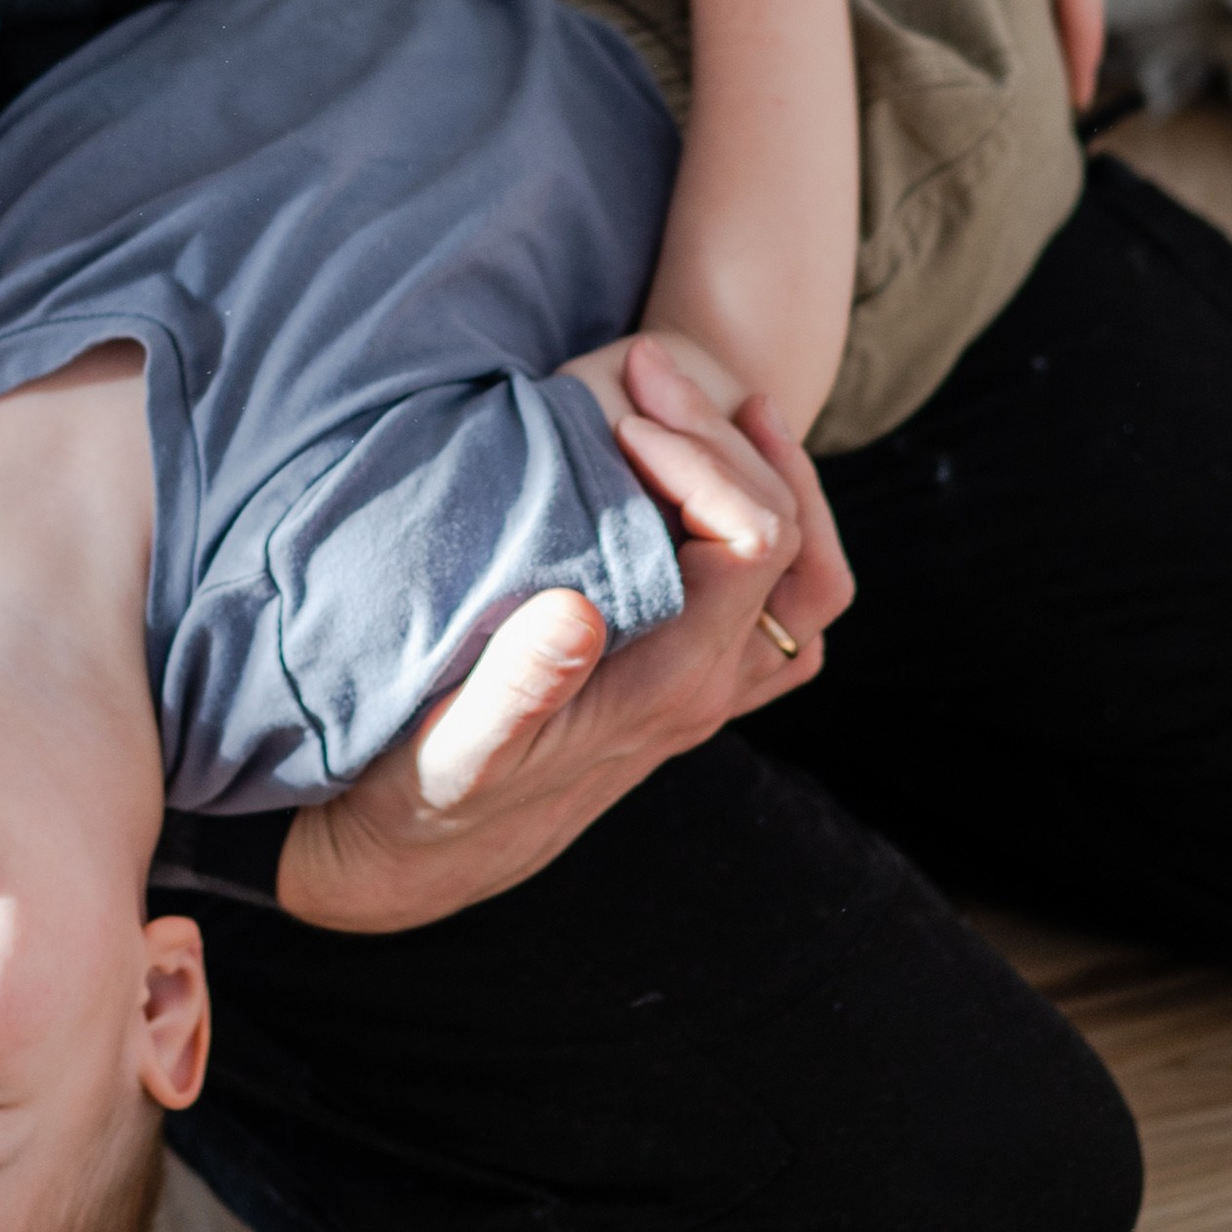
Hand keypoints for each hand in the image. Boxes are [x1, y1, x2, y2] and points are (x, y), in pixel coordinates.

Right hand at [274, 346, 853, 933]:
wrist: (420, 861)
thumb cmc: (424, 793)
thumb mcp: (455, 745)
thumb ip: (517, 686)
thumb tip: (578, 608)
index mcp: (672, 687)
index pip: (751, 541)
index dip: (702, 458)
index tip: (621, 420)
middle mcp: (712, 691)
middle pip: (795, 545)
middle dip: (732, 442)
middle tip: (647, 370)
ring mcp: (710, 694)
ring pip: (811, 584)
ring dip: (781, 485)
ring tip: (734, 408)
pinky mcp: (685, 688)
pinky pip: (781, 609)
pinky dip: (772, 534)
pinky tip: (713, 491)